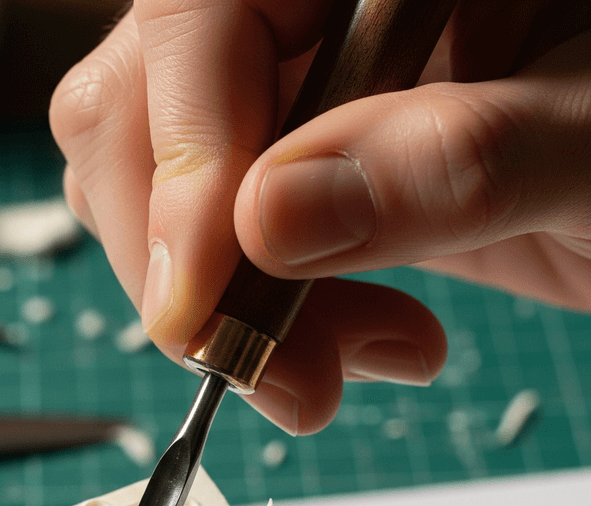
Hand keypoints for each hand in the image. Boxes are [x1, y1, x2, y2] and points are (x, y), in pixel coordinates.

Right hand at [49, 0, 590, 434]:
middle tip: (258, 363)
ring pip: (160, 181)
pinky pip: (213, 237)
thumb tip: (271, 215)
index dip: (182, 149)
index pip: (205, 13)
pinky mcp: (301, 167)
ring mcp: (304, 88)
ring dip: (220, 303)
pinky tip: (352, 343)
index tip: (198, 298)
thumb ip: (458, 161)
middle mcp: (324, 7)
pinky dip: (253, 315)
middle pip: (146, 101)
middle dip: (185, 256)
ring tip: (328, 370)